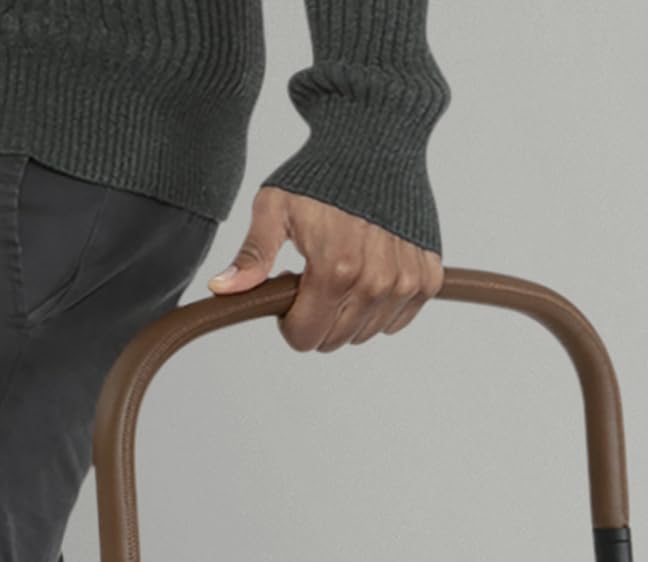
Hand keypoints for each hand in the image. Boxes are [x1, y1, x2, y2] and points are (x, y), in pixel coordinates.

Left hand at [208, 187, 442, 353]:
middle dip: (318, 315)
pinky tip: (371, 269)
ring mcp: (404, 282)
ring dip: (349, 311)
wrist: (377, 136)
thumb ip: (253, 256)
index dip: (290, 321)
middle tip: (316, 273)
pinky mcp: (426, 277)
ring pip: (365, 333)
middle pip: (334, 340)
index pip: (305, 338)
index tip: (291, 289)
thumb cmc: (322, 170)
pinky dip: (382, 304)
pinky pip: (397, 319)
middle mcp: (375, 282)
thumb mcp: (275, 207)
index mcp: (335, 272)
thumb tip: (221, 289)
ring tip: (344, 266)